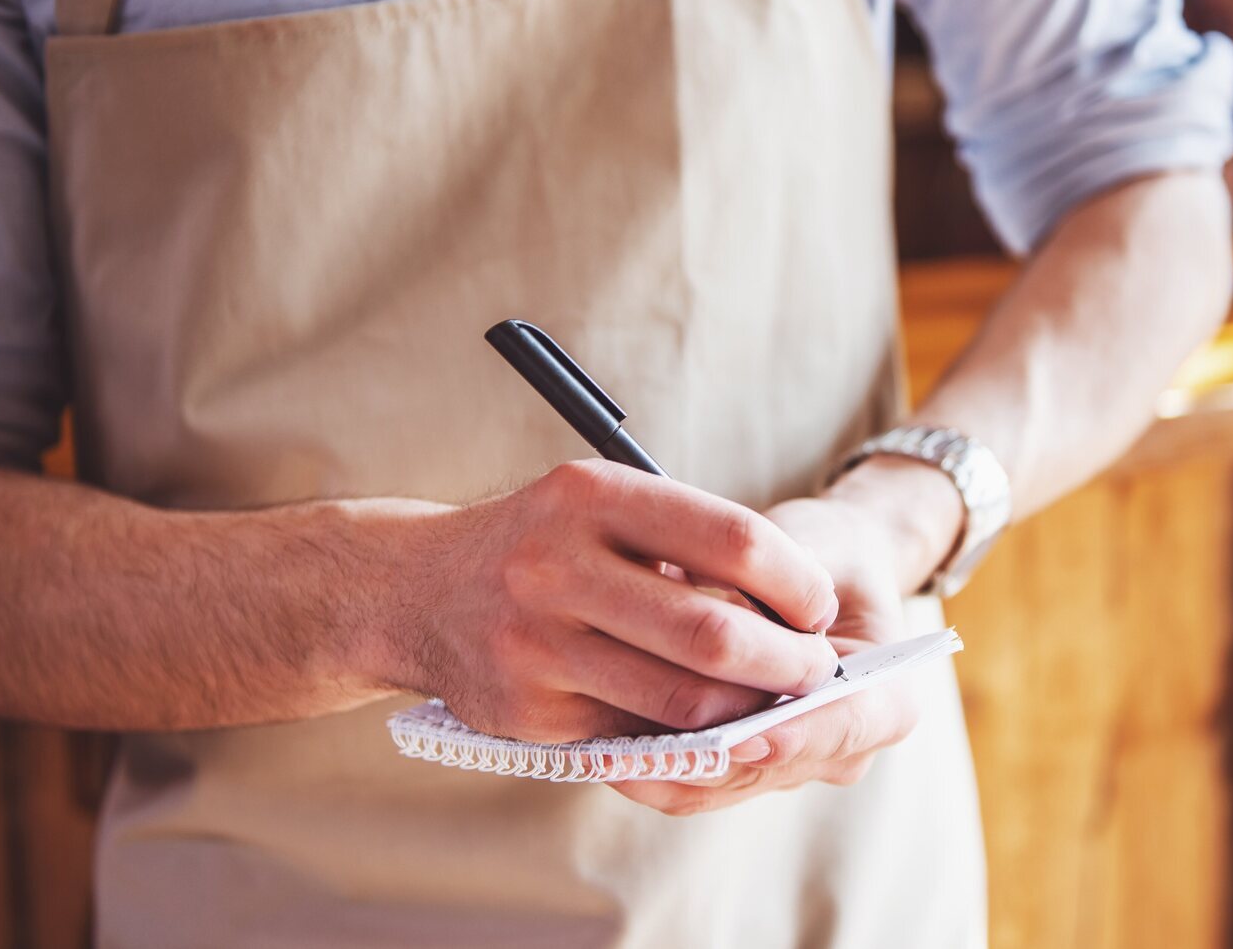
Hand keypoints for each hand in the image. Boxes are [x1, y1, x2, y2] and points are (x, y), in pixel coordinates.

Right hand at [371, 459, 842, 743]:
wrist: (415, 589)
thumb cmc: (540, 542)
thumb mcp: (600, 504)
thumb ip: (685, 541)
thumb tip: (798, 610)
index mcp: (592, 495)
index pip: (733, 539)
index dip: (796, 583)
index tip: (817, 607)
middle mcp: (556, 564)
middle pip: (713, 633)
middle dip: (788, 662)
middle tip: (814, 671)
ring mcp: (534, 642)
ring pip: (682, 702)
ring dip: (749, 712)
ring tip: (773, 701)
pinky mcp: (525, 709)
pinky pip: (636, 736)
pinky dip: (686, 737)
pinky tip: (708, 724)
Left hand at [608, 456, 961, 814]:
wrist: (825, 569)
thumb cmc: (819, 547)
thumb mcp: (811, 541)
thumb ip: (771, 574)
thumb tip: (696, 592)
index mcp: (887, 692)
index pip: (851, 725)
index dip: (799, 734)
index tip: (750, 736)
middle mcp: (842, 743)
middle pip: (772, 767)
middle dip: (709, 754)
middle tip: (647, 744)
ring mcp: (786, 763)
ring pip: (721, 784)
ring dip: (664, 763)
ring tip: (608, 744)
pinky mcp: (737, 765)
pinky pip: (688, 782)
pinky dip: (645, 765)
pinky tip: (599, 741)